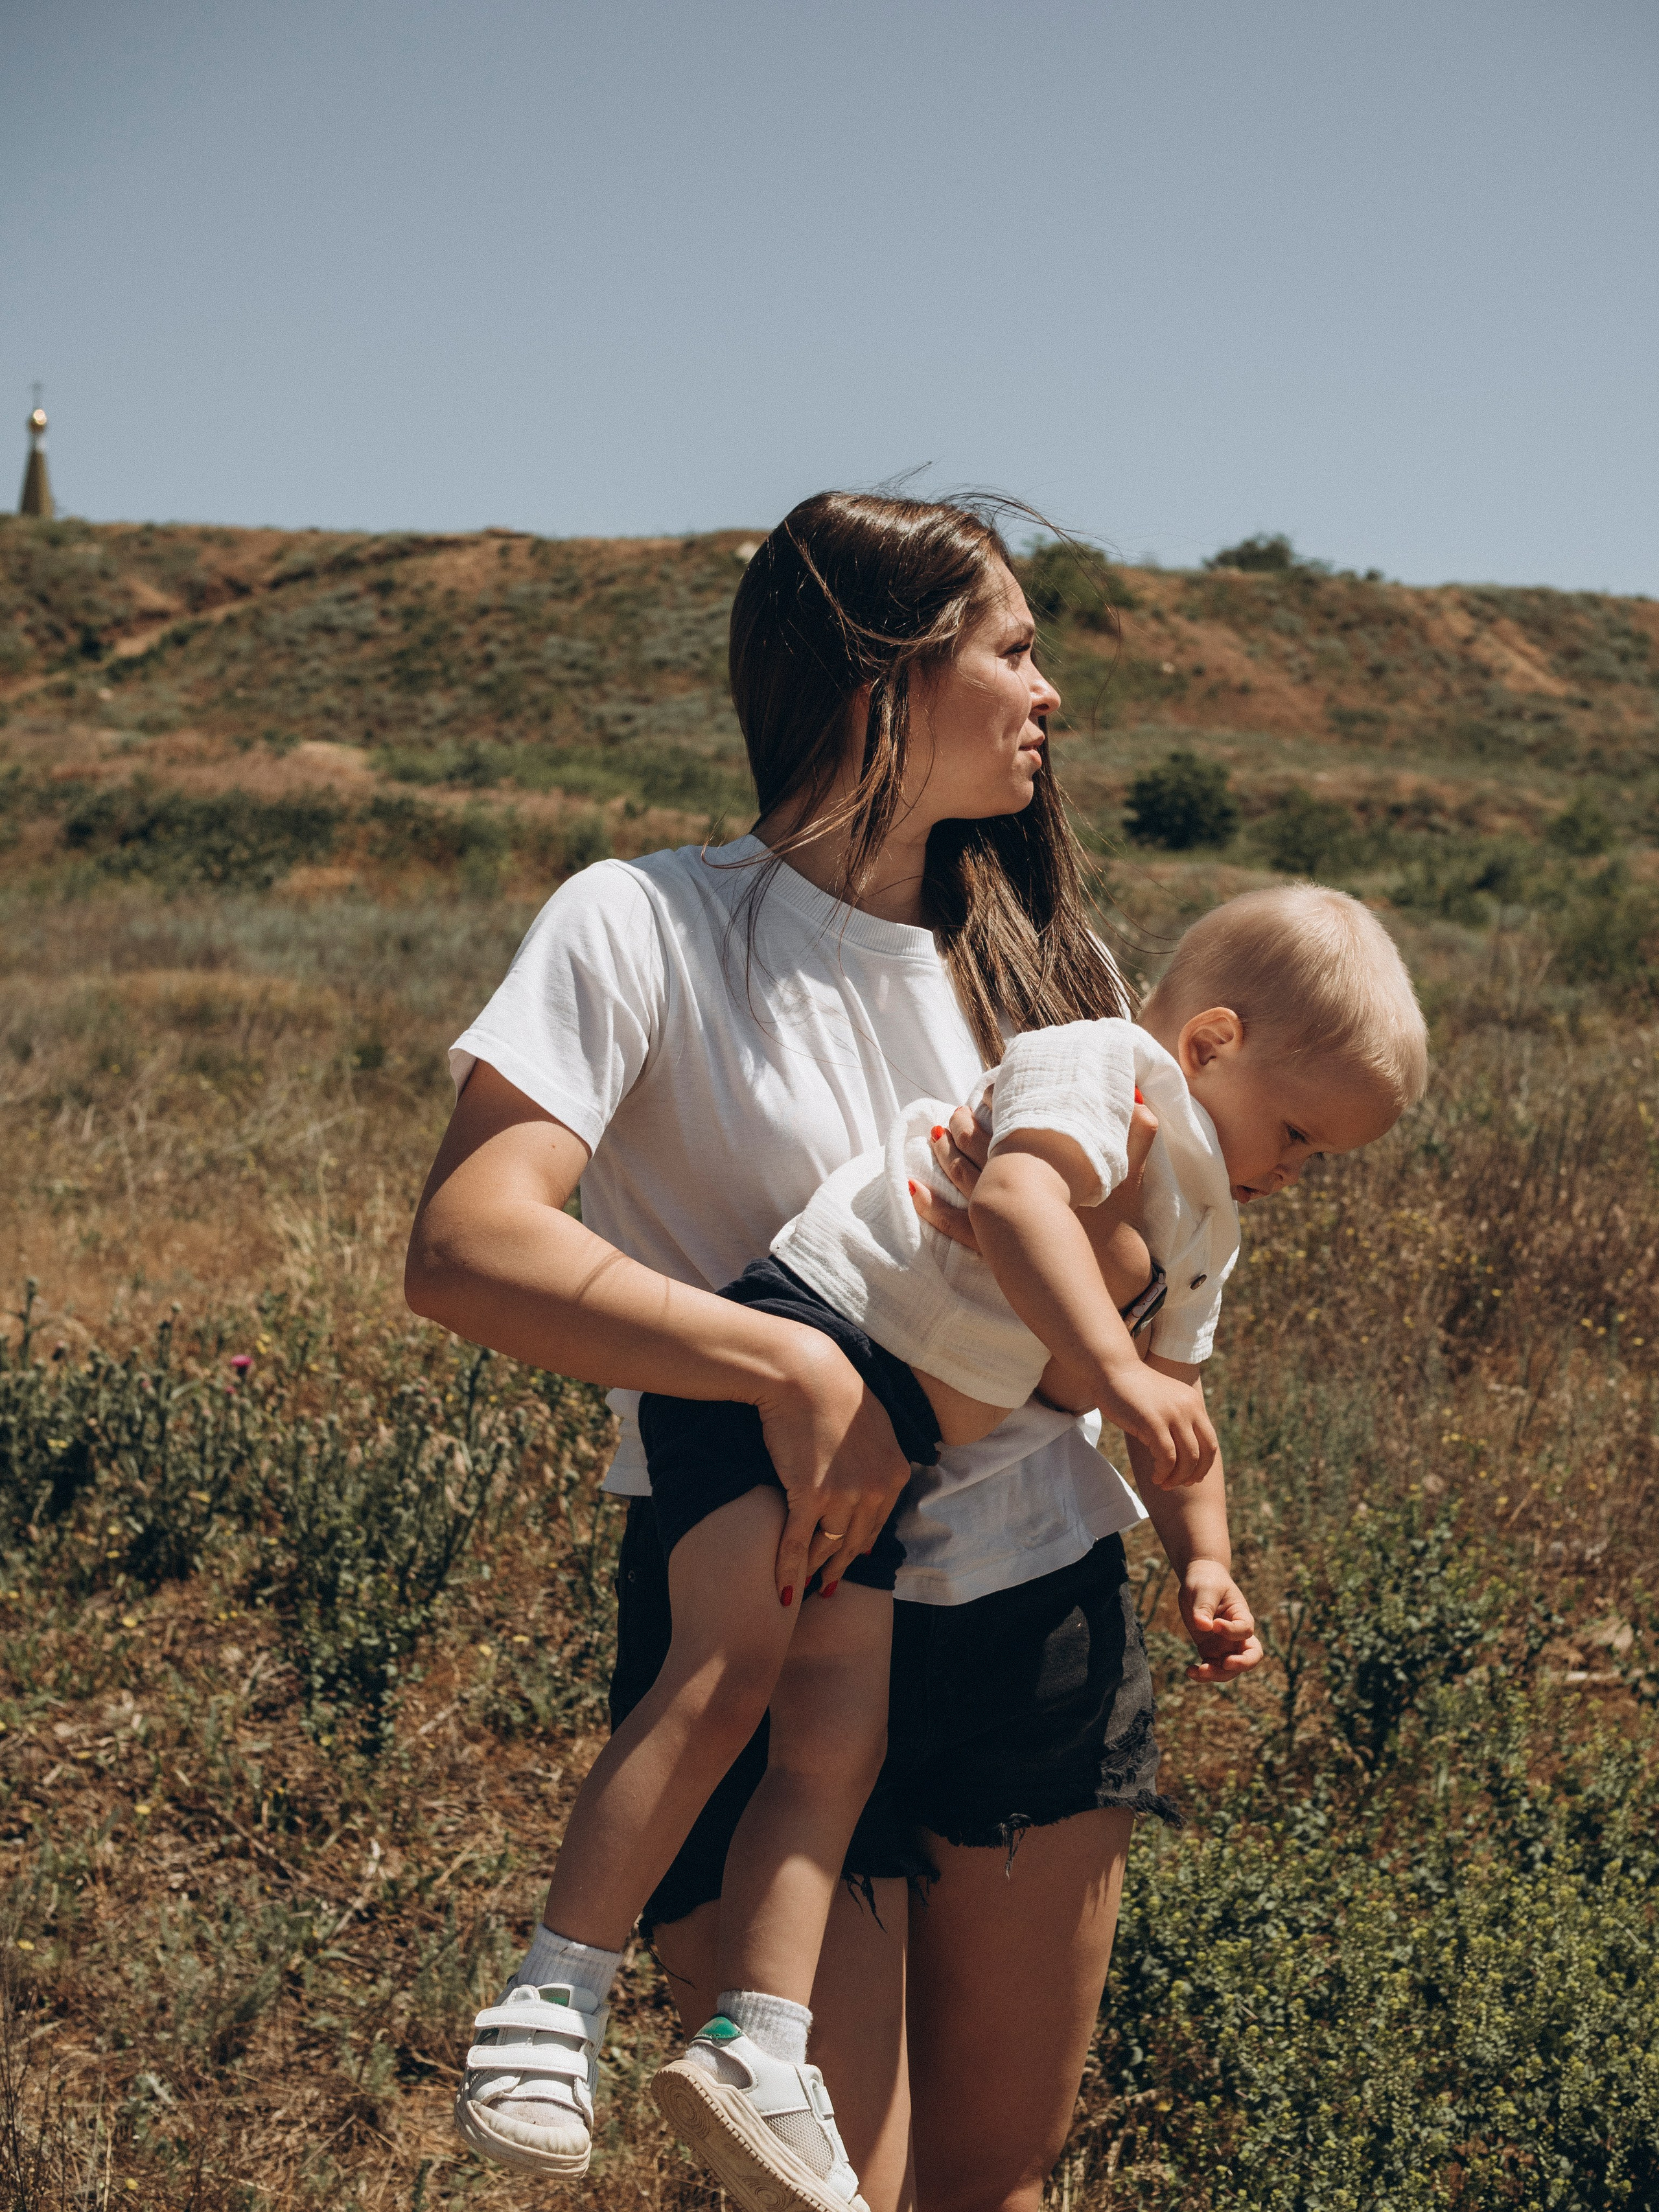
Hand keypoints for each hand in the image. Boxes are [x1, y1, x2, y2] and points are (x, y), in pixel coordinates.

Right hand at [753, 1327, 912, 1602]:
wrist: (804, 1375)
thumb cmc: (834, 1390)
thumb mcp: (873, 1425)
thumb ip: (878, 1458)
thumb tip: (880, 1482)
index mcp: (895, 1473)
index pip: (878, 1522)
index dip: (861, 1545)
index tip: (851, 1559)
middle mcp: (876, 1490)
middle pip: (855, 1541)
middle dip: (840, 1565)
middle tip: (828, 1585)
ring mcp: (844, 1496)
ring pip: (828, 1546)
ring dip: (815, 1570)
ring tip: (804, 1587)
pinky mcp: (811, 1496)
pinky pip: (799, 1543)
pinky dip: (789, 1569)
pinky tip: (782, 1588)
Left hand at [910, 1095, 1160, 1253]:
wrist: (1108, 1288)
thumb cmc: (1119, 1232)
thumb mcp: (1131, 1181)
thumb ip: (1137, 1137)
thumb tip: (1142, 1096)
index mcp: (1045, 1169)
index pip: (1013, 1128)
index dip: (998, 1106)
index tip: (988, 1088)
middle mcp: (1017, 1191)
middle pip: (981, 1149)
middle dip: (965, 1126)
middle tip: (958, 1108)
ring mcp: (1001, 1221)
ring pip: (963, 1179)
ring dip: (947, 1154)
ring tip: (936, 1133)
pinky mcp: (994, 1249)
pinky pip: (954, 1224)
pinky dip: (932, 1205)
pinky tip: (914, 1188)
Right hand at [1105, 1359, 1216, 1487]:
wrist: (1111, 1370)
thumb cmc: (1132, 1389)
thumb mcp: (1164, 1403)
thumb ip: (1176, 1420)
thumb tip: (1181, 1452)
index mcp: (1193, 1403)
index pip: (1210, 1442)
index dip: (1204, 1465)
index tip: (1193, 1478)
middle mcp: (1189, 1408)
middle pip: (1204, 1452)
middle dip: (1193, 1474)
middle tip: (1179, 1484)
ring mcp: (1173, 1415)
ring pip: (1187, 1458)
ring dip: (1177, 1477)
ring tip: (1163, 1483)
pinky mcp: (1154, 1422)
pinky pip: (1167, 1457)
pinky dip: (1163, 1472)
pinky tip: (1155, 1477)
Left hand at [1178, 1558, 1261, 1681]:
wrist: (1199, 1581)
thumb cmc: (1207, 1581)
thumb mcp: (1205, 1589)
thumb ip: (1204, 1607)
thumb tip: (1203, 1626)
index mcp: (1241, 1616)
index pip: (1245, 1630)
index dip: (1232, 1631)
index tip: (1215, 1623)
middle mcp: (1237, 1634)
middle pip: (1249, 1657)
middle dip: (1241, 1665)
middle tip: (1225, 1664)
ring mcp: (1224, 1644)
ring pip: (1229, 1668)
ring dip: (1217, 1674)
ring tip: (1198, 1671)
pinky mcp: (1210, 1649)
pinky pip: (1210, 1667)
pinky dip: (1202, 1673)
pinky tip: (1189, 1671)